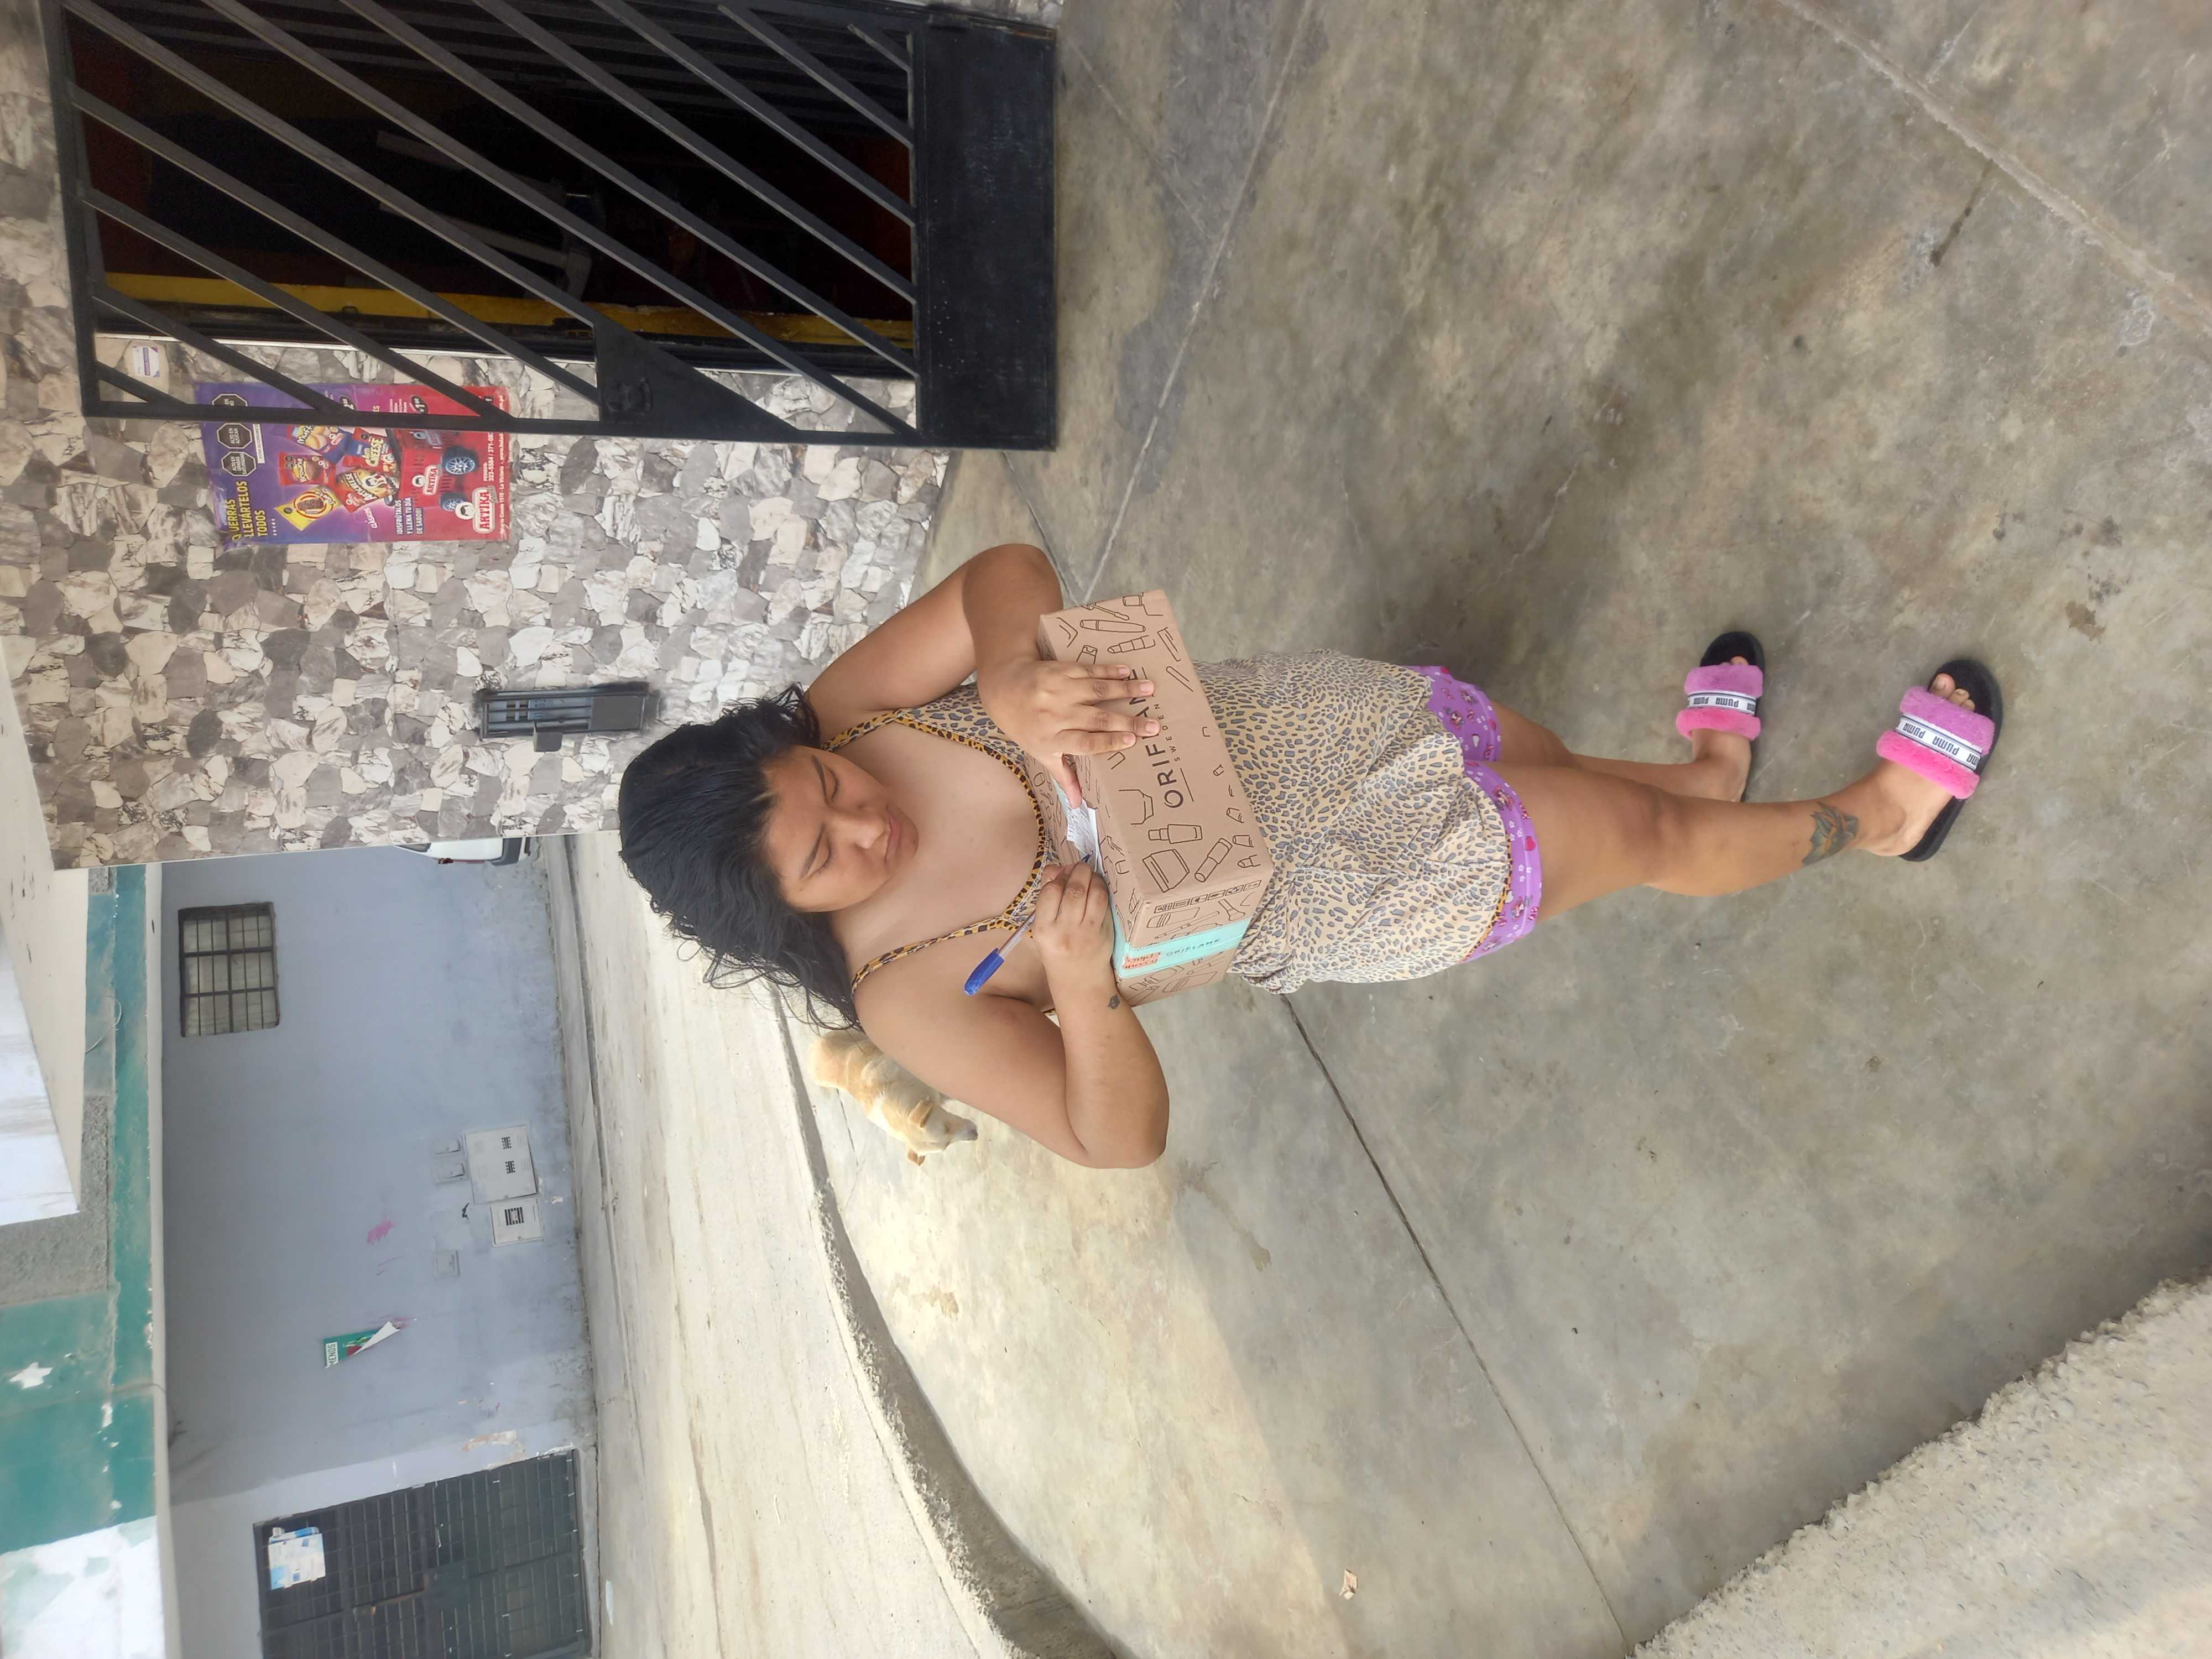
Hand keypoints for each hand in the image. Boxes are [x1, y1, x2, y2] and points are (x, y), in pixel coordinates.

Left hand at [976, 657, 1158, 805]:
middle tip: (1153, 725)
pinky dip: (1108, 671)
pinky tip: (1128, 672)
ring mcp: (1057, 691)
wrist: (1003, 688)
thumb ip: (1062, 776)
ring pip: (1095, 691)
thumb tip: (1076, 805)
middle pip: (1095, 719)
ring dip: (1124, 690)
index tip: (1132, 740)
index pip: (1084, 743)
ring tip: (1149, 690)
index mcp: (1051, 739)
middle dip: (1127, 721)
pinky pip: (1088, 671)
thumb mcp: (1040, 753)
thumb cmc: (1025, 726)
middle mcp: (1054, 715)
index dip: (1108, 742)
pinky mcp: (1059, 671)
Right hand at [1030, 860, 1114, 987]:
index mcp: (1043, 929)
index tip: (1061, 875)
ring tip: (1089, 875)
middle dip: (1078, 871)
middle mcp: (1064, 931)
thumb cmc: (1057, 951)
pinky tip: (1098, 887)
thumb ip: (1047, 898)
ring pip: (1093, 894)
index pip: (1050, 892)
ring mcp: (1086, 932)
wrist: (1078, 981)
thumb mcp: (1044, 928)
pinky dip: (1102, 889)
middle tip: (1079, 868)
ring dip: (1092, 877)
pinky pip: (1104, 904)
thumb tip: (1055, 868)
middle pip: (1074, 889)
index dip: (1058, 876)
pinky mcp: (1103, 933)